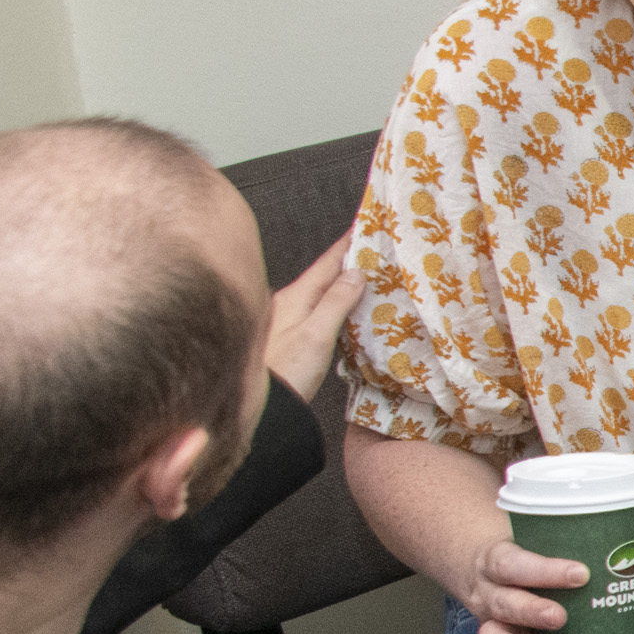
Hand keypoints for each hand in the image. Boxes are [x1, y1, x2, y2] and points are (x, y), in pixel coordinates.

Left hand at [265, 235, 362, 402]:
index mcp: (294, 297)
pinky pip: (316, 310)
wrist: (263, 408)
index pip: (326, 263)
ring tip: (363, 276)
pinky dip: (333, 303)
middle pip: (322, 275)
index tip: (364, 225)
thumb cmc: (288, 371)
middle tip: (370, 248)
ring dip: (340, 283)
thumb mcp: (317, 335)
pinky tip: (342, 310)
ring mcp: (285, 321)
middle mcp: (287, 304)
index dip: (346, 244)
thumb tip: (355, 273)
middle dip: (345, 261)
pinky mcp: (288, 338)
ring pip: (319, 293)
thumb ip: (336, 302)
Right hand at [459, 533, 591, 633]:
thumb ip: (595, 541)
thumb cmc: (523, 550)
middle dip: (531, 610)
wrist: (477, 564)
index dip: (544, 570)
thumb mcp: (543, 539)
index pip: (515, 562)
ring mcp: (494, 620)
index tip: (580, 574)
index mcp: (501, 559)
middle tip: (559, 616)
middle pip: (505, 601)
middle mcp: (492, 591)